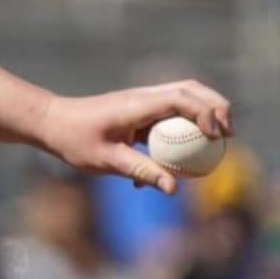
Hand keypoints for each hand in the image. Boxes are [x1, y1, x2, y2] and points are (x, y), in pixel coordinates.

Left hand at [37, 79, 232, 193]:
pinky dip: (182, 128)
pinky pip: (169, 114)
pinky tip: (176, 159)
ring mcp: (142, 101)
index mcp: (136, 104)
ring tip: (216, 142)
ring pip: (184, 97)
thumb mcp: (107, 160)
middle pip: (191, 90)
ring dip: (203, 114)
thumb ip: (141, 171)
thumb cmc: (73, 140)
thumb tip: (173, 188)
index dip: (206, 113)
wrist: (50, 123)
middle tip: (228, 136)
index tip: (217, 136)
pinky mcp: (139, 110)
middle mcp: (143, 96)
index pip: (181, 98)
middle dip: (216, 108)